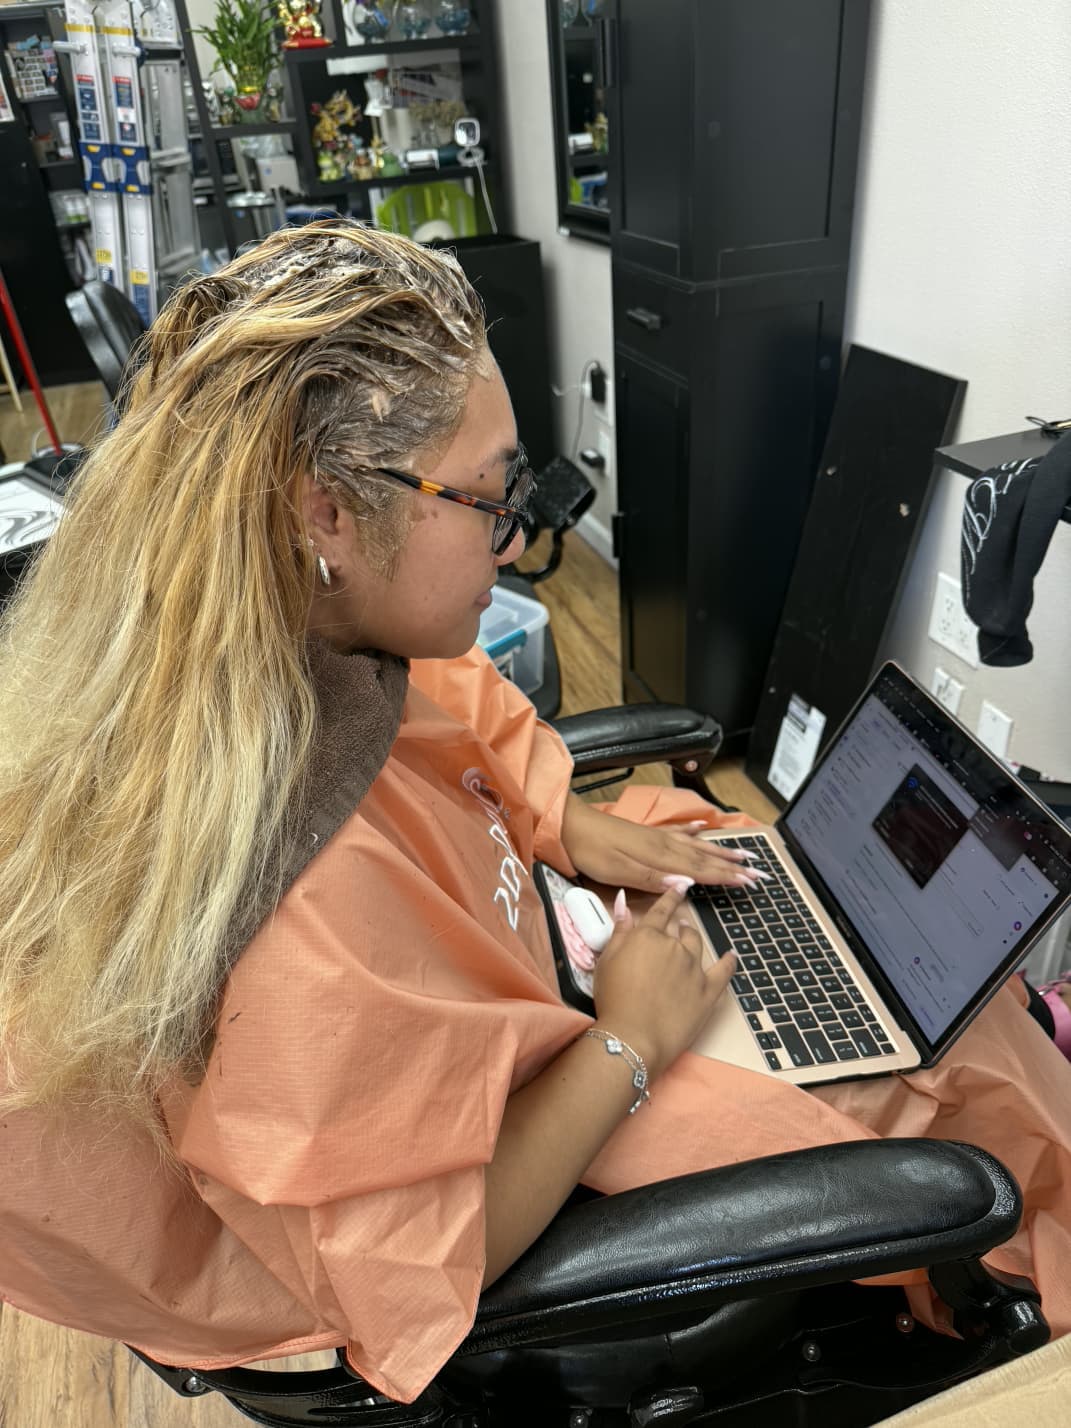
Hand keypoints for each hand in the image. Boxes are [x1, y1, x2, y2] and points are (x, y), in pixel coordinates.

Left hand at [561, 796, 766, 896]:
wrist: (570, 825)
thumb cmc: (592, 852)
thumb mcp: (619, 871)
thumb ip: (653, 878)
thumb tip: (687, 884)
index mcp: (660, 857)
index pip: (700, 870)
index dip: (725, 877)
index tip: (750, 882)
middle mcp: (664, 845)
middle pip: (704, 858)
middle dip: (732, 866)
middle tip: (759, 872)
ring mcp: (656, 838)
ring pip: (695, 845)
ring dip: (719, 851)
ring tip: (742, 853)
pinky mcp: (645, 834)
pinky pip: (677, 833)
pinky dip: (692, 831)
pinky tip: (701, 827)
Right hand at [592, 886, 735, 1079]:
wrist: (634, 1036)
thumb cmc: (614, 999)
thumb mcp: (607, 960)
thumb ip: (619, 930)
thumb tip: (623, 901)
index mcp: (648, 936)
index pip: (662, 909)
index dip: (671, 896)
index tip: (680, 884)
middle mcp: (675, 947)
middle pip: (681, 929)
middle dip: (679, 924)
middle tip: (677, 925)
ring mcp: (694, 969)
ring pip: (698, 945)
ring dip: (694, 938)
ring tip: (690, 937)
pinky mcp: (708, 992)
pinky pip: (723, 972)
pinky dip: (728, 962)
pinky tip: (731, 956)